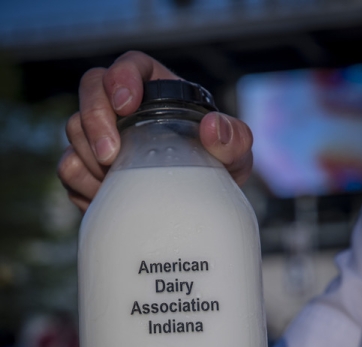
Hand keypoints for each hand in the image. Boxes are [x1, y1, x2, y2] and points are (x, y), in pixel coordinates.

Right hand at [58, 50, 252, 211]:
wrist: (195, 208)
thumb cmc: (216, 170)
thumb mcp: (235, 155)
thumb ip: (234, 139)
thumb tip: (212, 127)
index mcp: (157, 91)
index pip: (129, 66)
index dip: (121, 78)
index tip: (126, 105)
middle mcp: (123, 109)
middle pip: (90, 90)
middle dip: (94, 120)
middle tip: (110, 156)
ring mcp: (100, 136)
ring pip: (74, 130)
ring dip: (90, 158)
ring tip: (117, 184)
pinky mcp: (87, 167)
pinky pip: (69, 169)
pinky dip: (83, 186)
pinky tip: (107, 199)